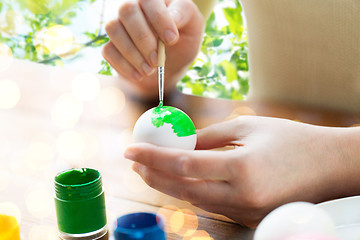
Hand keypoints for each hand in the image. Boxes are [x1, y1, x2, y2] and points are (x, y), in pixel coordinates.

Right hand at [103, 0, 204, 97]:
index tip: (171, 40)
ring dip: (133, 54)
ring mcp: (119, 26)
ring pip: (114, 29)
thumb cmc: (183, 44)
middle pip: (127, 10)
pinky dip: (125, 66)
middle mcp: (133, 8)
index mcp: (154, 1)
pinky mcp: (110, 46)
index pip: (149, 0)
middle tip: (158, 60)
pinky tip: (139, 75)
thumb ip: (185, 14)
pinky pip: (108, 51)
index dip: (159, 19)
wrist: (169, 70)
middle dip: (143, 38)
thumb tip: (173, 17)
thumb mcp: (193, 28)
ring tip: (150, 70)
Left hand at [124, 116, 354, 226]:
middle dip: (153, 176)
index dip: (152, 157)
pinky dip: (192, 193)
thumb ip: (209, 137)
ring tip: (151, 170)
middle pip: (183, 189)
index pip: (184, 164)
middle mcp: (242, 196)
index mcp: (242, 168)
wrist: (326, 165)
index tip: (130, 150)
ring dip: (169, 186)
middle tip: (135, 163)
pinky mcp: (249, 219)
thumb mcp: (247, 127)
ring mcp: (246, 212)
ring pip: (195, 201)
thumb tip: (180, 142)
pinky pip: (212, 206)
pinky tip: (180, 180)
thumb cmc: (289, 139)